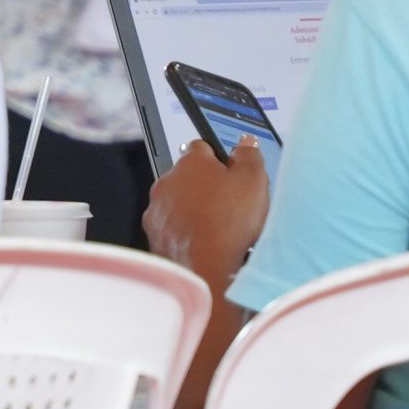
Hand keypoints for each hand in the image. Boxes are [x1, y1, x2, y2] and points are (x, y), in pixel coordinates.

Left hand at [142, 137, 270, 286]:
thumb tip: (245, 142)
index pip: (202, 147)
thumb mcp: (253, 181)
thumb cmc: (229, 221)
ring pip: (180, 203)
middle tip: (232, 204)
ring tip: (220, 227)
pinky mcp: (155, 233)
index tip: (233, 170)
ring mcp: (158, 208)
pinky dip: (186, 232)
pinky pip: (173, 227)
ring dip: (195, 210)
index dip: (221, 158)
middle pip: (190, 177)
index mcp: (191, 162)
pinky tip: (205, 242)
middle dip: (207, 187)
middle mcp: (167, 181)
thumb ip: (249, 156)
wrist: (204, 266)